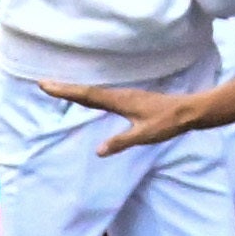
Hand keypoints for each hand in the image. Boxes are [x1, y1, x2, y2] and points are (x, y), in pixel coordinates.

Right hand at [46, 80, 204, 153]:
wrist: (191, 111)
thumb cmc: (169, 123)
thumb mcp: (144, 135)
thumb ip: (121, 142)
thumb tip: (99, 151)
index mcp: (120, 101)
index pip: (87, 96)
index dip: (66, 91)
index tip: (47, 85)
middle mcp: (120, 95)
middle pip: (87, 91)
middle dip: (65, 89)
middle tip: (43, 84)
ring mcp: (125, 96)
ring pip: (94, 92)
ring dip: (75, 90)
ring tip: (59, 90)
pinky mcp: (130, 99)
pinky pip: (102, 96)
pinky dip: (89, 95)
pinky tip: (88, 98)